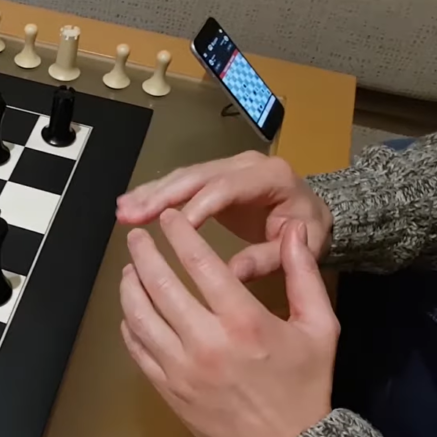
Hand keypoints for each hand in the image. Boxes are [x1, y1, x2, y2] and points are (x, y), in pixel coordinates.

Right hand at [115, 152, 332, 280]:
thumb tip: (231, 272)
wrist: (314, 209)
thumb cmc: (309, 230)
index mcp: (269, 177)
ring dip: (150, 194)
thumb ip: (271, 257)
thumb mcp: (303, 245)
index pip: (225, 188)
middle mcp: (244, 164)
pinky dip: (154, 193)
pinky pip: (181, 182)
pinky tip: (131, 204)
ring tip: (122, 212)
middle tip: (130, 215)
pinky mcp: (213, 175)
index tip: (170, 228)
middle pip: (195, 177)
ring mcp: (226, 166)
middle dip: (160, 197)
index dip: (196, 206)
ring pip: (182, 177)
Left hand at [119, 210, 339, 436]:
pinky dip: (129, 325)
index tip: (168, 218)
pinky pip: (137, 349)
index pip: (200, 263)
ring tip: (128, 269)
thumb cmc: (305, 385)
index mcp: (244, 321)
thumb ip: (304, 277)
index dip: (179, 235)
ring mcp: (181, 367)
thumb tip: (294, 231)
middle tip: (136, 235)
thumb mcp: (320, 328)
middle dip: (143, 254)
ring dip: (129, 287)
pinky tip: (130, 310)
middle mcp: (206, 341)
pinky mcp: (167, 388)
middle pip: (161, 284)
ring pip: (140, 316)